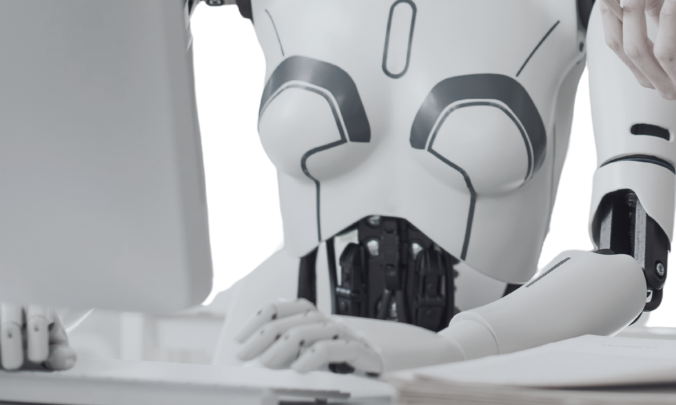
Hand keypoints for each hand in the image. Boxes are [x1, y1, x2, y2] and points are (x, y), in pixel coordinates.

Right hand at [0, 303, 75, 370]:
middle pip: (10, 316)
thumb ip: (61, 354)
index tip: (38, 358)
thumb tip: (65, 359)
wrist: (13, 344)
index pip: (39, 315)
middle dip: (11, 342)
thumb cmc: (35, 344)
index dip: (38, 337)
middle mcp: (13, 303)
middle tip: (13, 365)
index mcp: (38, 306)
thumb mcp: (52, 349)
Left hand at [234, 299, 458, 374]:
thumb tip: (280, 360)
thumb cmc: (390, 357)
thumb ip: (321, 351)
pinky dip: (315, 357)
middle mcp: (342, 323)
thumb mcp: (347, 352)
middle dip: (263, 335)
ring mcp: (357, 337)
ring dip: (283, 348)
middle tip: (245, 355)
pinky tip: (300, 369)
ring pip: (311, 330)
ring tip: (266, 365)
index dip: (263, 317)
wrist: (434, 355)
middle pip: (294, 318)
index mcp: (333, 320)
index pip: (291, 306)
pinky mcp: (372, 354)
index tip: (241, 339)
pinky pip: (339, 349)